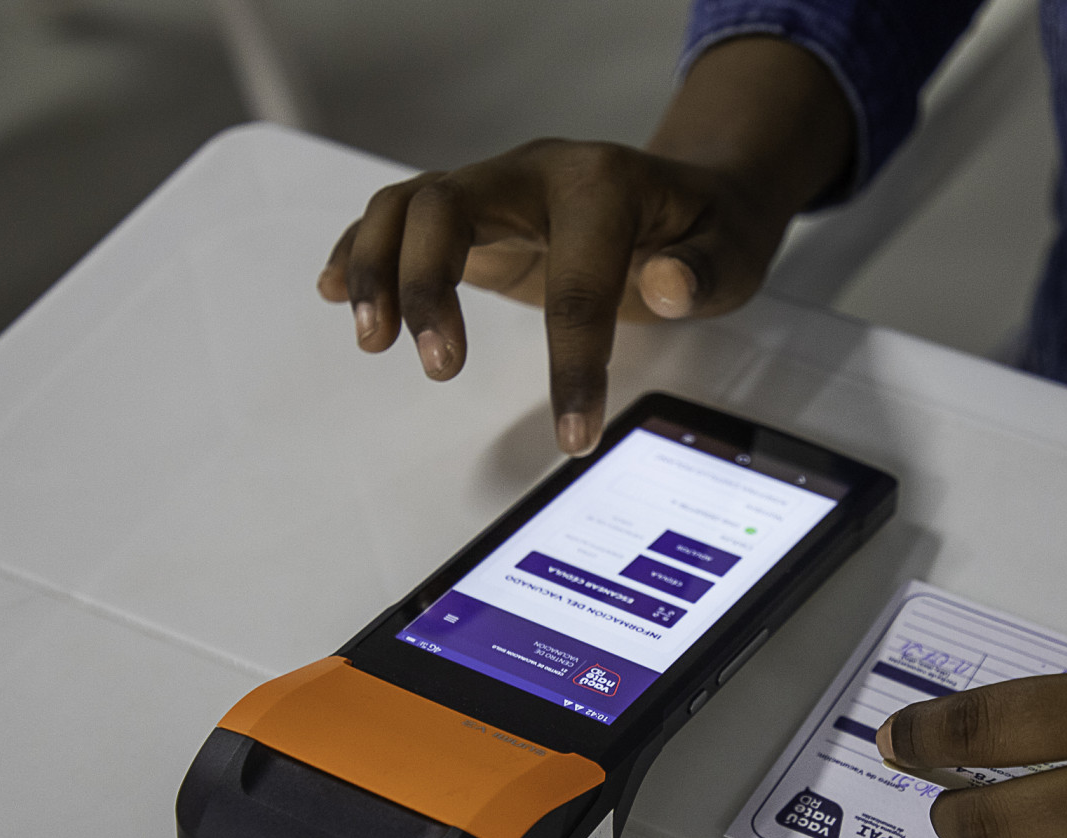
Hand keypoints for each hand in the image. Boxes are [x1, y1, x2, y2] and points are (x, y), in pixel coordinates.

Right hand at [316, 38, 853, 454]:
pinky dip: (360, 251)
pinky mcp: (473, 217)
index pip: (575, 277)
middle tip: (440, 370)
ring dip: (376, 269)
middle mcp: (534, 174)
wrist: (692, 192)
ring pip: (407, 206)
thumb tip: (665, 286)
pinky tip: (333, 292)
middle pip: (446, 206)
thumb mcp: (733, 251)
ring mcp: (496, 190)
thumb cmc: (708, 229)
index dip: (572, 361)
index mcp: (602, 186)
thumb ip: (701, 271)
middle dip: (429, 285)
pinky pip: (399, 218)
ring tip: (371, 340)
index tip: (573, 434)